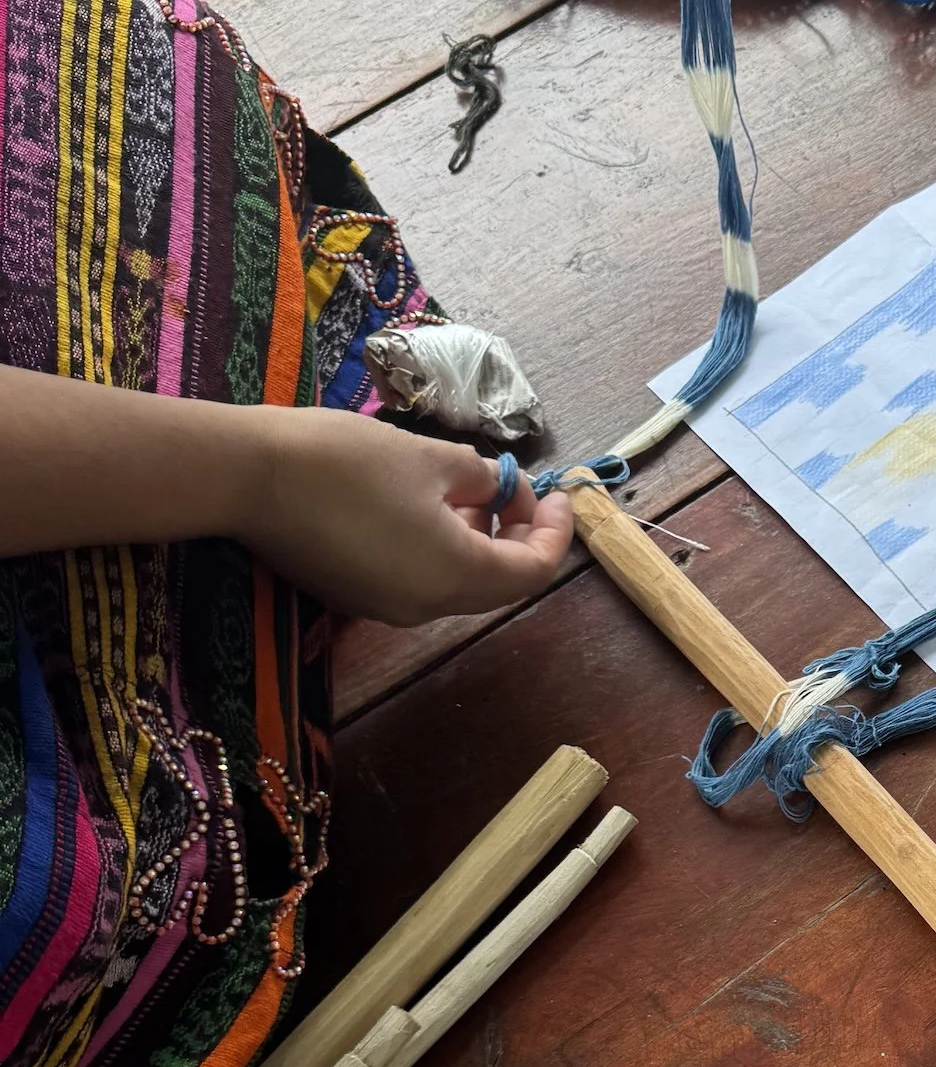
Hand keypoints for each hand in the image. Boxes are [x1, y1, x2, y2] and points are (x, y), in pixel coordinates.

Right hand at [243, 411, 573, 626]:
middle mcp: (426, 607)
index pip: (532, 572)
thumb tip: (498, 490)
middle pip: (496, 584)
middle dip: (516, 536)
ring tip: (469, 490)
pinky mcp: (351, 596)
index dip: (553, 532)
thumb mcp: (429, 458)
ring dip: (476, 542)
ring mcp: (385, 608)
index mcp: (456, 576)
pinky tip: (422, 506)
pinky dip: (437, 550)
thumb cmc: (347, 459)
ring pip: (455, 583)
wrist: (247, 475)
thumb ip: (479, 480)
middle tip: (513, 488)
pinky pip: (415, 581)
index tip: (556, 492)